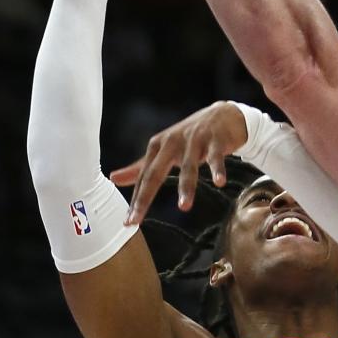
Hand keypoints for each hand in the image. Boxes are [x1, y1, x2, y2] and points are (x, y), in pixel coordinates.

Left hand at [111, 100, 248, 223]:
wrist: (224, 115)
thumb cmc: (191, 137)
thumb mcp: (164, 150)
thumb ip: (140, 167)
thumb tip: (113, 178)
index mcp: (158, 147)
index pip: (144, 177)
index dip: (135, 200)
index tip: (129, 222)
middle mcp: (172, 143)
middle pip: (156, 173)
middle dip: (145, 197)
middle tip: (137, 218)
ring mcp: (194, 141)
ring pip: (188, 167)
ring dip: (186, 186)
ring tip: (183, 206)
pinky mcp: (215, 141)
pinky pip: (216, 158)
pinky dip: (217, 169)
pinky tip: (219, 182)